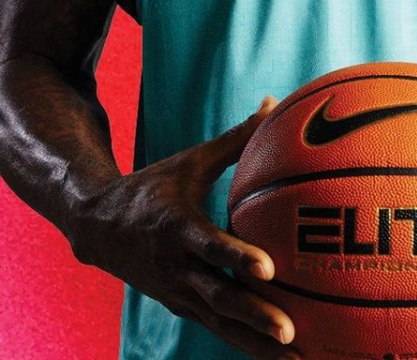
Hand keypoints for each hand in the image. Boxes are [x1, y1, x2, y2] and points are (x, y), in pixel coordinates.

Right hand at [71, 97, 296, 358]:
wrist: (97, 226)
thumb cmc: (154, 186)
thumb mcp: (191, 161)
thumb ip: (236, 139)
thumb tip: (275, 104)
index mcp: (176, 227)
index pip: (209, 244)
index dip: (236, 255)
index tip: (268, 266)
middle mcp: (176, 267)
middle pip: (218, 296)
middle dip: (254, 315)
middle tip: (290, 330)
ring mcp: (178, 292)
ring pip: (220, 323)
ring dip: (256, 343)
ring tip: (296, 358)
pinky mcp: (182, 307)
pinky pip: (218, 329)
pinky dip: (246, 345)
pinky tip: (280, 355)